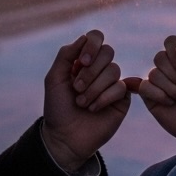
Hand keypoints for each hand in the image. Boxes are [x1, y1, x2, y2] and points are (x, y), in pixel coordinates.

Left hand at [42, 30, 130, 172]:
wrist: (64, 137)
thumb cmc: (57, 108)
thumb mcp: (54, 78)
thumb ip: (66, 54)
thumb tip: (84, 38)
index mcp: (83, 60)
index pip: (95, 38)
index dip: (92, 46)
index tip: (80, 62)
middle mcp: (99, 69)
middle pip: (107, 52)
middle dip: (91, 71)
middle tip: (77, 88)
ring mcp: (112, 83)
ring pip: (114, 70)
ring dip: (94, 87)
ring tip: (82, 103)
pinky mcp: (121, 99)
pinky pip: (121, 87)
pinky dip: (104, 98)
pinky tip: (93, 109)